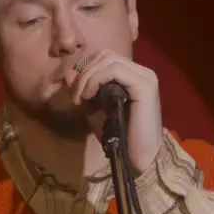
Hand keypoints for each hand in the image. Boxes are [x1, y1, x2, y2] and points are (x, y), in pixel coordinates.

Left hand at [68, 50, 163, 171]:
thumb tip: (68, 73)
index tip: (75, 93)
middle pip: (105, 55)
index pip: (105, 58)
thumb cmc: (118, 137)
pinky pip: (114, 70)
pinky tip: (89, 96)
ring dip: (87, 76)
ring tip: (81, 98)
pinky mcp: (144, 86)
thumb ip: (83, 90)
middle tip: (76, 96)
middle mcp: (142, 72)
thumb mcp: (93, 110)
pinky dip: (96, 79)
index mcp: (133, 76)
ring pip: (108, 59)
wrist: (136, 159)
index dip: (85, 69)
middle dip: (84, 72)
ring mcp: (145, 77)